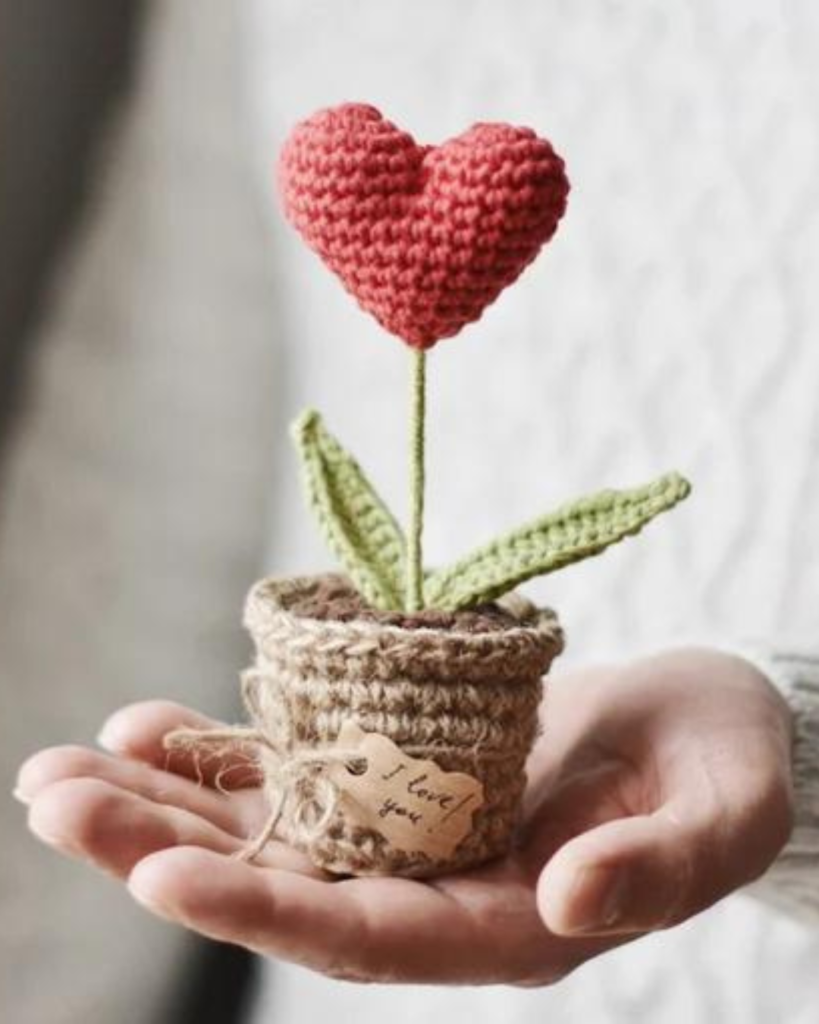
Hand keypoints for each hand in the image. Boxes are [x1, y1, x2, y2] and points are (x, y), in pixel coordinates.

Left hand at [14, 647, 793, 985]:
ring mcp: (408, 825)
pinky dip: (217, 748)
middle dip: (164, 850)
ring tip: (59, 770)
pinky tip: (145, 725)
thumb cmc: (725, 767)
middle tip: (53, 805)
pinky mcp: (398, 765)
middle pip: (285, 884)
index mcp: (507, 924)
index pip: (371, 939)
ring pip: (266, 827)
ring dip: (159, 801)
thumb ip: (655, 870)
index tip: (166, 873)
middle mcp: (437, 885)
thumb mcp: (718, 815)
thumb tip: (565, 903)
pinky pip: (294, 766)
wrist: (703, 718)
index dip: (268, 912)